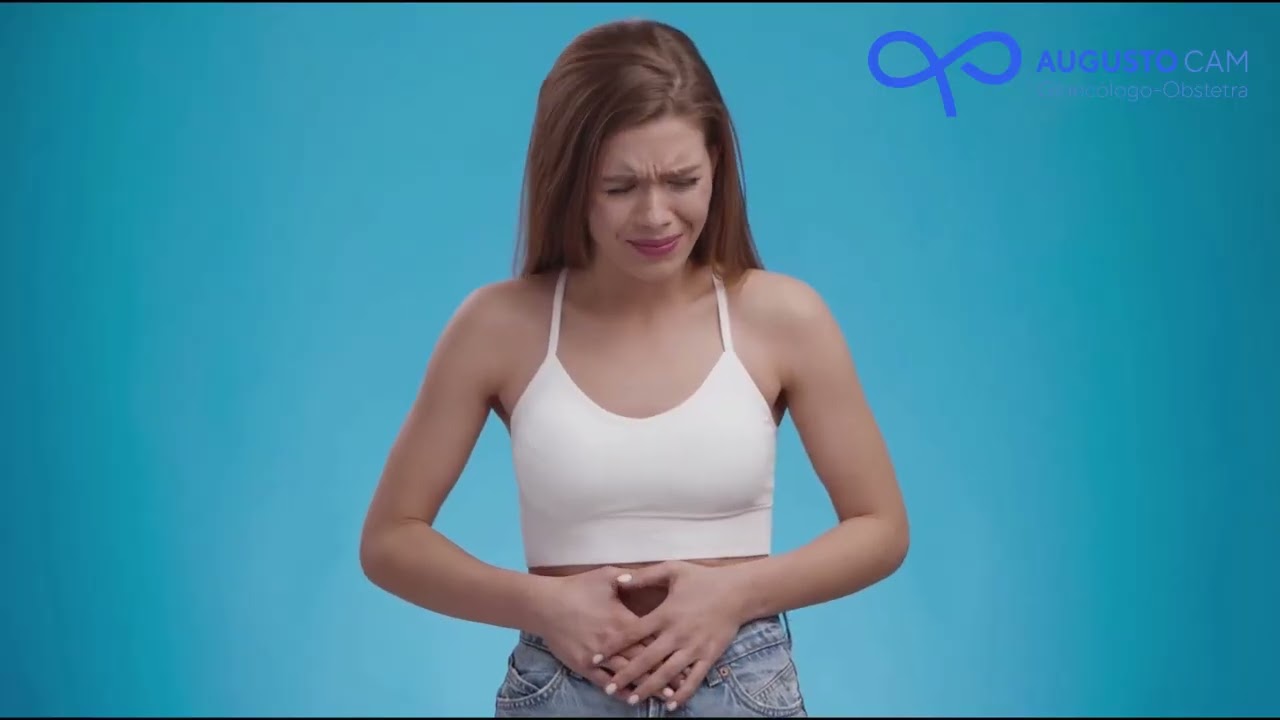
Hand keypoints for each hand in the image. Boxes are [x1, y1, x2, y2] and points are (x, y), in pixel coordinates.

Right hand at [526, 567, 682, 697]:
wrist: (544, 605)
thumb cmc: (576, 588)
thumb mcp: (604, 576)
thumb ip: (627, 577)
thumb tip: (642, 577)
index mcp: (623, 620)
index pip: (652, 639)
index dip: (670, 650)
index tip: (688, 659)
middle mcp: (614, 642)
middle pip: (644, 661)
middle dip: (664, 674)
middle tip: (683, 685)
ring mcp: (598, 656)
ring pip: (627, 674)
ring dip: (646, 685)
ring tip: (666, 696)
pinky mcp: (583, 665)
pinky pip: (604, 681)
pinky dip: (619, 690)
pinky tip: (632, 698)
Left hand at [601, 562, 749, 708]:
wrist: (738, 592)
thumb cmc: (703, 579)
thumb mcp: (673, 570)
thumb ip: (644, 576)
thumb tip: (618, 580)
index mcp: (665, 614)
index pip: (632, 633)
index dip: (612, 646)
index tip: (595, 656)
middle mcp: (677, 634)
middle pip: (646, 659)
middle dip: (626, 675)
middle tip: (609, 688)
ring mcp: (694, 647)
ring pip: (667, 673)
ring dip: (649, 688)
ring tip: (632, 699)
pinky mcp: (709, 656)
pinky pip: (694, 679)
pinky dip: (682, 693)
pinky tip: (670, 704)